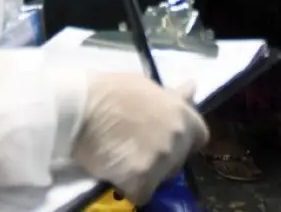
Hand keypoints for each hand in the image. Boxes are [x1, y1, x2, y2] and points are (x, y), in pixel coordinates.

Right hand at [72, 75, 209, 204]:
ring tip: (122, 158)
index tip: (164, 140)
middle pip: (179, 161)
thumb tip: (191, 88)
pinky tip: (115, 172)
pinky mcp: (143, 179)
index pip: (200, 137)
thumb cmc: (111, 91)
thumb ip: (171, 97)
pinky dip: (129, 188)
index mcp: (183, 115)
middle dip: (162, 158)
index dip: (184, 141)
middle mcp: (178, 138)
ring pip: (161, 178)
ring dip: (145, 173)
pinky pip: (142, 193)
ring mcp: (162, 159)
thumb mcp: (147, 87)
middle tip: (137, 149)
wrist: (81, 107)